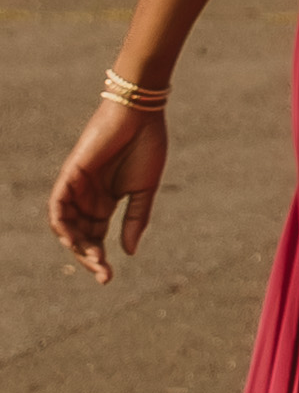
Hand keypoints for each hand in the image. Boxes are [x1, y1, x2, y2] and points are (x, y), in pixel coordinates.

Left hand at [50, 93, 166, 276]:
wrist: (141, 115)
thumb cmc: (147, 147)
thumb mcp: (144, 191)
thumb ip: (136, 220)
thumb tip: (128, 252)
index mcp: (105, 202)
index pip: (95, 237)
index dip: (99, 258)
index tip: (108, 277)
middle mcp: (87, 197)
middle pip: (79, 236)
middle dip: (88, 257)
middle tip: (102, 273)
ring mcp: (77, 187)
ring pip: (65, 225)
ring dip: (75, 245)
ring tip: (93, 259)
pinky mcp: (70, 175)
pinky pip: (57, 205)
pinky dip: (61, 223)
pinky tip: (72, 240)